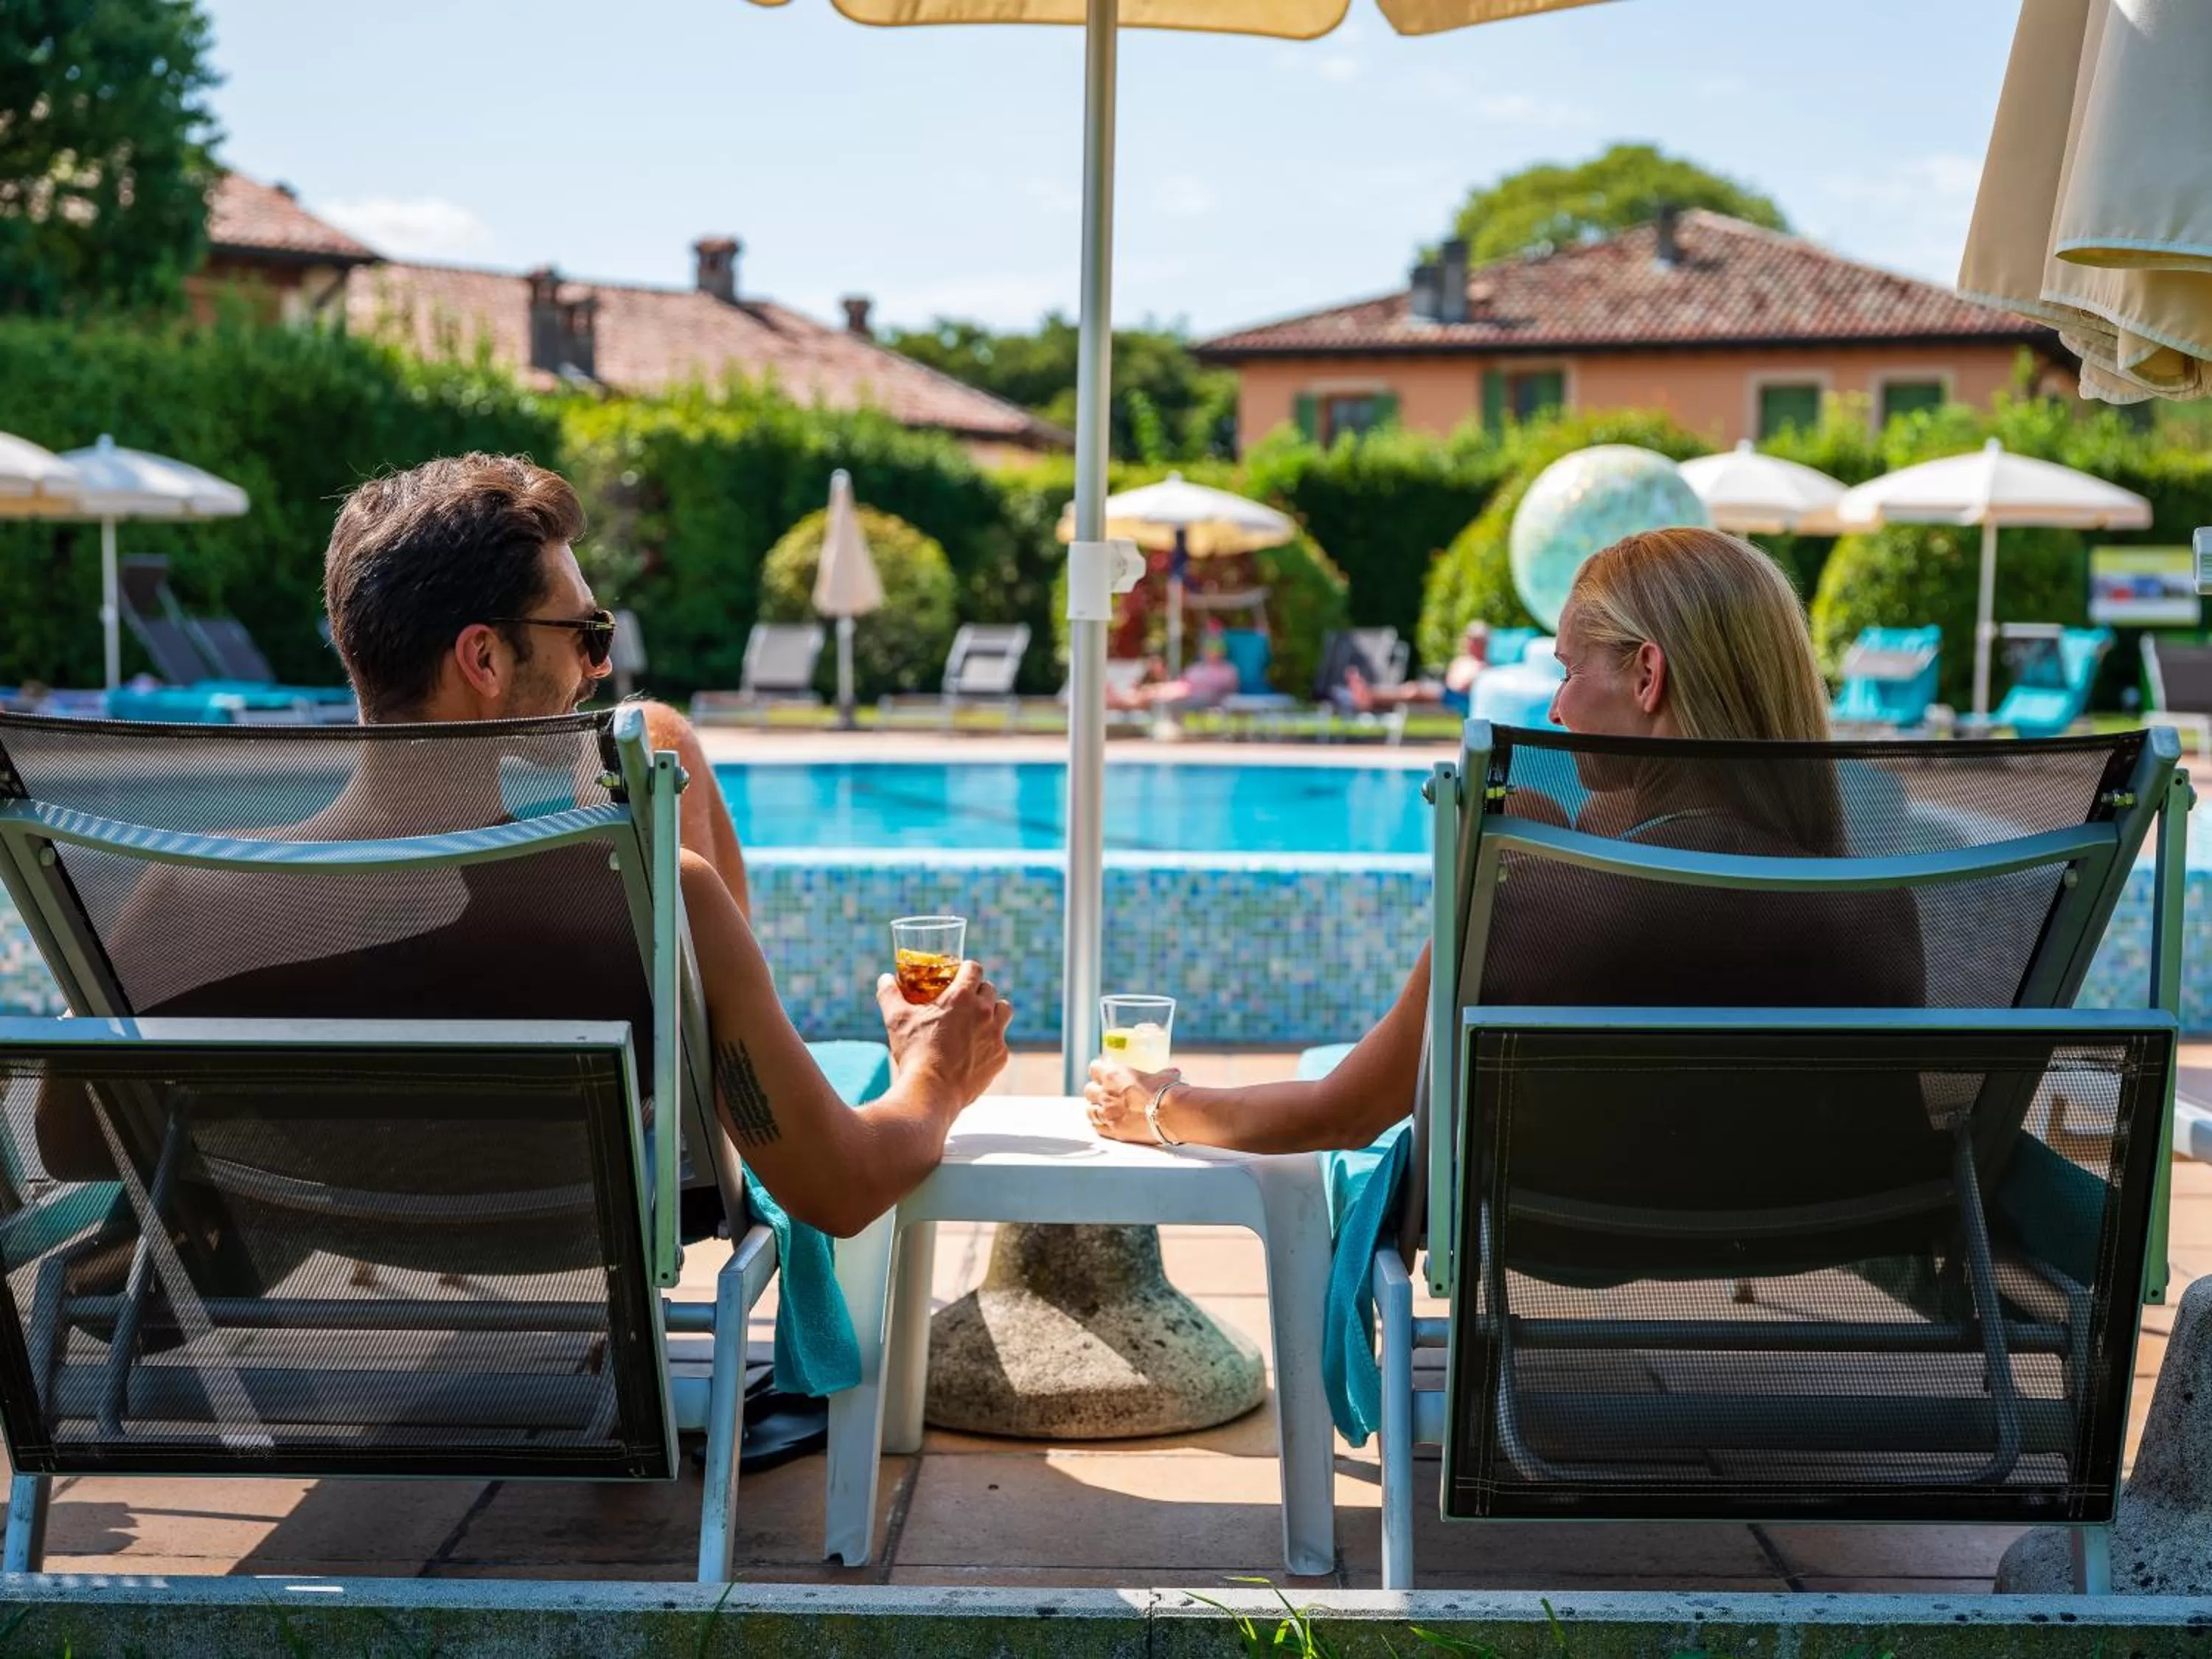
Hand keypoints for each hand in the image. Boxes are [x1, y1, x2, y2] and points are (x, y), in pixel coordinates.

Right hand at [877, 959, 1010, 1109]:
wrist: (931, 1091)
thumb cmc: (914, 1052)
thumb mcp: (896, 1019)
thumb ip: (890, 994)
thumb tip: (885, 978)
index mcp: (962, 996)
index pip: (974, 968)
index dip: (966, 969)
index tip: (959, 975)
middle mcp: (984, 1011)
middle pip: (990, 988)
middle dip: (978, 991)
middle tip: (964, 1001)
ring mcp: (996, 1034)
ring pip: (1004, 1010)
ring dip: (993, 1010)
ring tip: (978, 1020)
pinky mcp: (1000, 1056)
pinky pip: (1001, 1041)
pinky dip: (991, 1041)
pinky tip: (976, 1049)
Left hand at [1084, 1055, 1175, 1144]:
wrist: (1171, 1114)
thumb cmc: (1167, 1091)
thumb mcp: (1163, 1076)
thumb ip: (1160, 1075)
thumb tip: (1171, 1074)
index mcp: (1114, 1075)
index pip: (1095, 1068)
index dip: (1099, 1070)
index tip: (1103, 1072)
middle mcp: (1106, 1094)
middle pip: (1089, 1090)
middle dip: (1095, 1090)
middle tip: (1103, 1092)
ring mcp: (1108, 1114)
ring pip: (1090, 1111)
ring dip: (1096, 1108)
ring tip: (1102, 1110)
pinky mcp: (1114, 1131)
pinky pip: (1098, 1128)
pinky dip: (1100, 1125)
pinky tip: (1105, 1124)